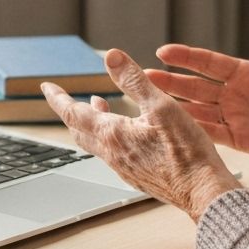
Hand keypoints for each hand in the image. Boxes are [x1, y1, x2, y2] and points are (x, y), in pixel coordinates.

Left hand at [41, 49, 240, 222]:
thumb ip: (134, 80)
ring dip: (90, 123)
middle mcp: (113, 154)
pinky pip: (112, 154)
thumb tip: (111, 56)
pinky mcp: (137, 177)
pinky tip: (125, 133)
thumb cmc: (187, 152)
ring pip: (96, 143)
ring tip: (97, 106)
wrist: (202, 192)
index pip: (73, 113)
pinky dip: (108, 137)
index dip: (57, 98)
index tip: (46, 87)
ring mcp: (124, 168)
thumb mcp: (162, 106)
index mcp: (113, 134)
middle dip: (69, 111)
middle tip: (63, 98)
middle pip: (79, 130)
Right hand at [146, 0, 248, 175]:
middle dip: (171, 81)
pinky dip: (192, 130)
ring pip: (197, 109)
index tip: (163, 51)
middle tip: (145, 76)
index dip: (186, 57)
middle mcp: (236, 94)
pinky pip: (211, 133)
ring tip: (149, 100)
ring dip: (175, 104)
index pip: (209, 62)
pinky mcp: (240, 140)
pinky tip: (173, 127)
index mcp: (247, 73)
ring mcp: (236, 117)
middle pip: (196, 86)